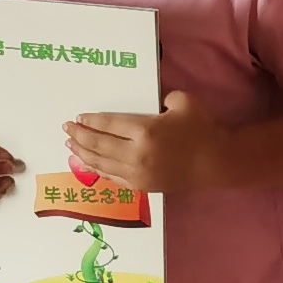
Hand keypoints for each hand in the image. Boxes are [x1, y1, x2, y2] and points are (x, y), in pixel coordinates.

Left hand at [63, 88, 224, 194]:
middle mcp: (137, 154)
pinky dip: (96, 169)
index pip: (109, 124)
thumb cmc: (201, 130)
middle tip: (67, 129)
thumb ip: (163, 97)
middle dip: (80, 136)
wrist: (215, 162)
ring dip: (82, 153)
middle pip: (99, 144)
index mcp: (146, 131)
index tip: (79, 117)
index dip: (91, 121)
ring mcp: (137, 173)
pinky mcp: (140, 185)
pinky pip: (111, 177)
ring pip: (100, 163)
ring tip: (71, 144)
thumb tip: (150, 102)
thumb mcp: (184, 102)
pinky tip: (87, 163)